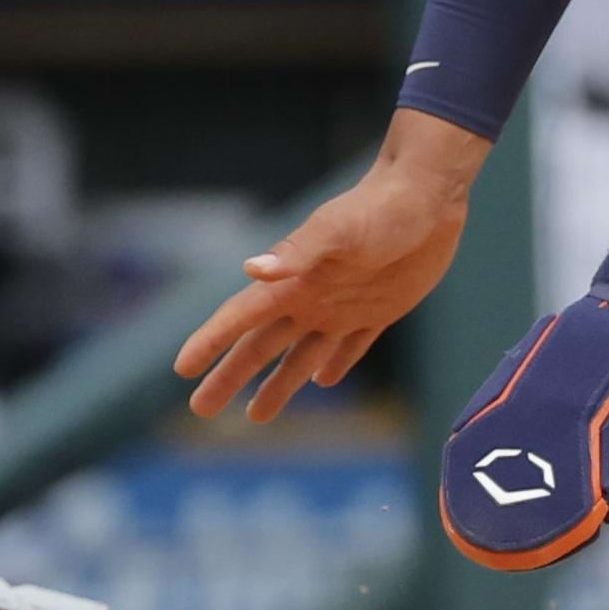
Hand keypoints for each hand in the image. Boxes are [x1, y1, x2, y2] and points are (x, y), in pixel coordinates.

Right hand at [176, 115, 482, 422]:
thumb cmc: (380, 208)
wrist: (426, 193)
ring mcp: (344, 306)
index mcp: (294, 281)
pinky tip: (323, 380)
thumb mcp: (338, 229)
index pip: (240, 317)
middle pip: (261, 346)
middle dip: (230, 377)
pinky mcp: (379, 310)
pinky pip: (350, 347)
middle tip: (201, 409)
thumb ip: (298, 252)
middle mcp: (311, 298)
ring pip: (301, 356)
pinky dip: (335, 365)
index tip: (182, 369)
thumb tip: (250, 269)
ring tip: (256, 416)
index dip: (210, 342)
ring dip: (278, 385)